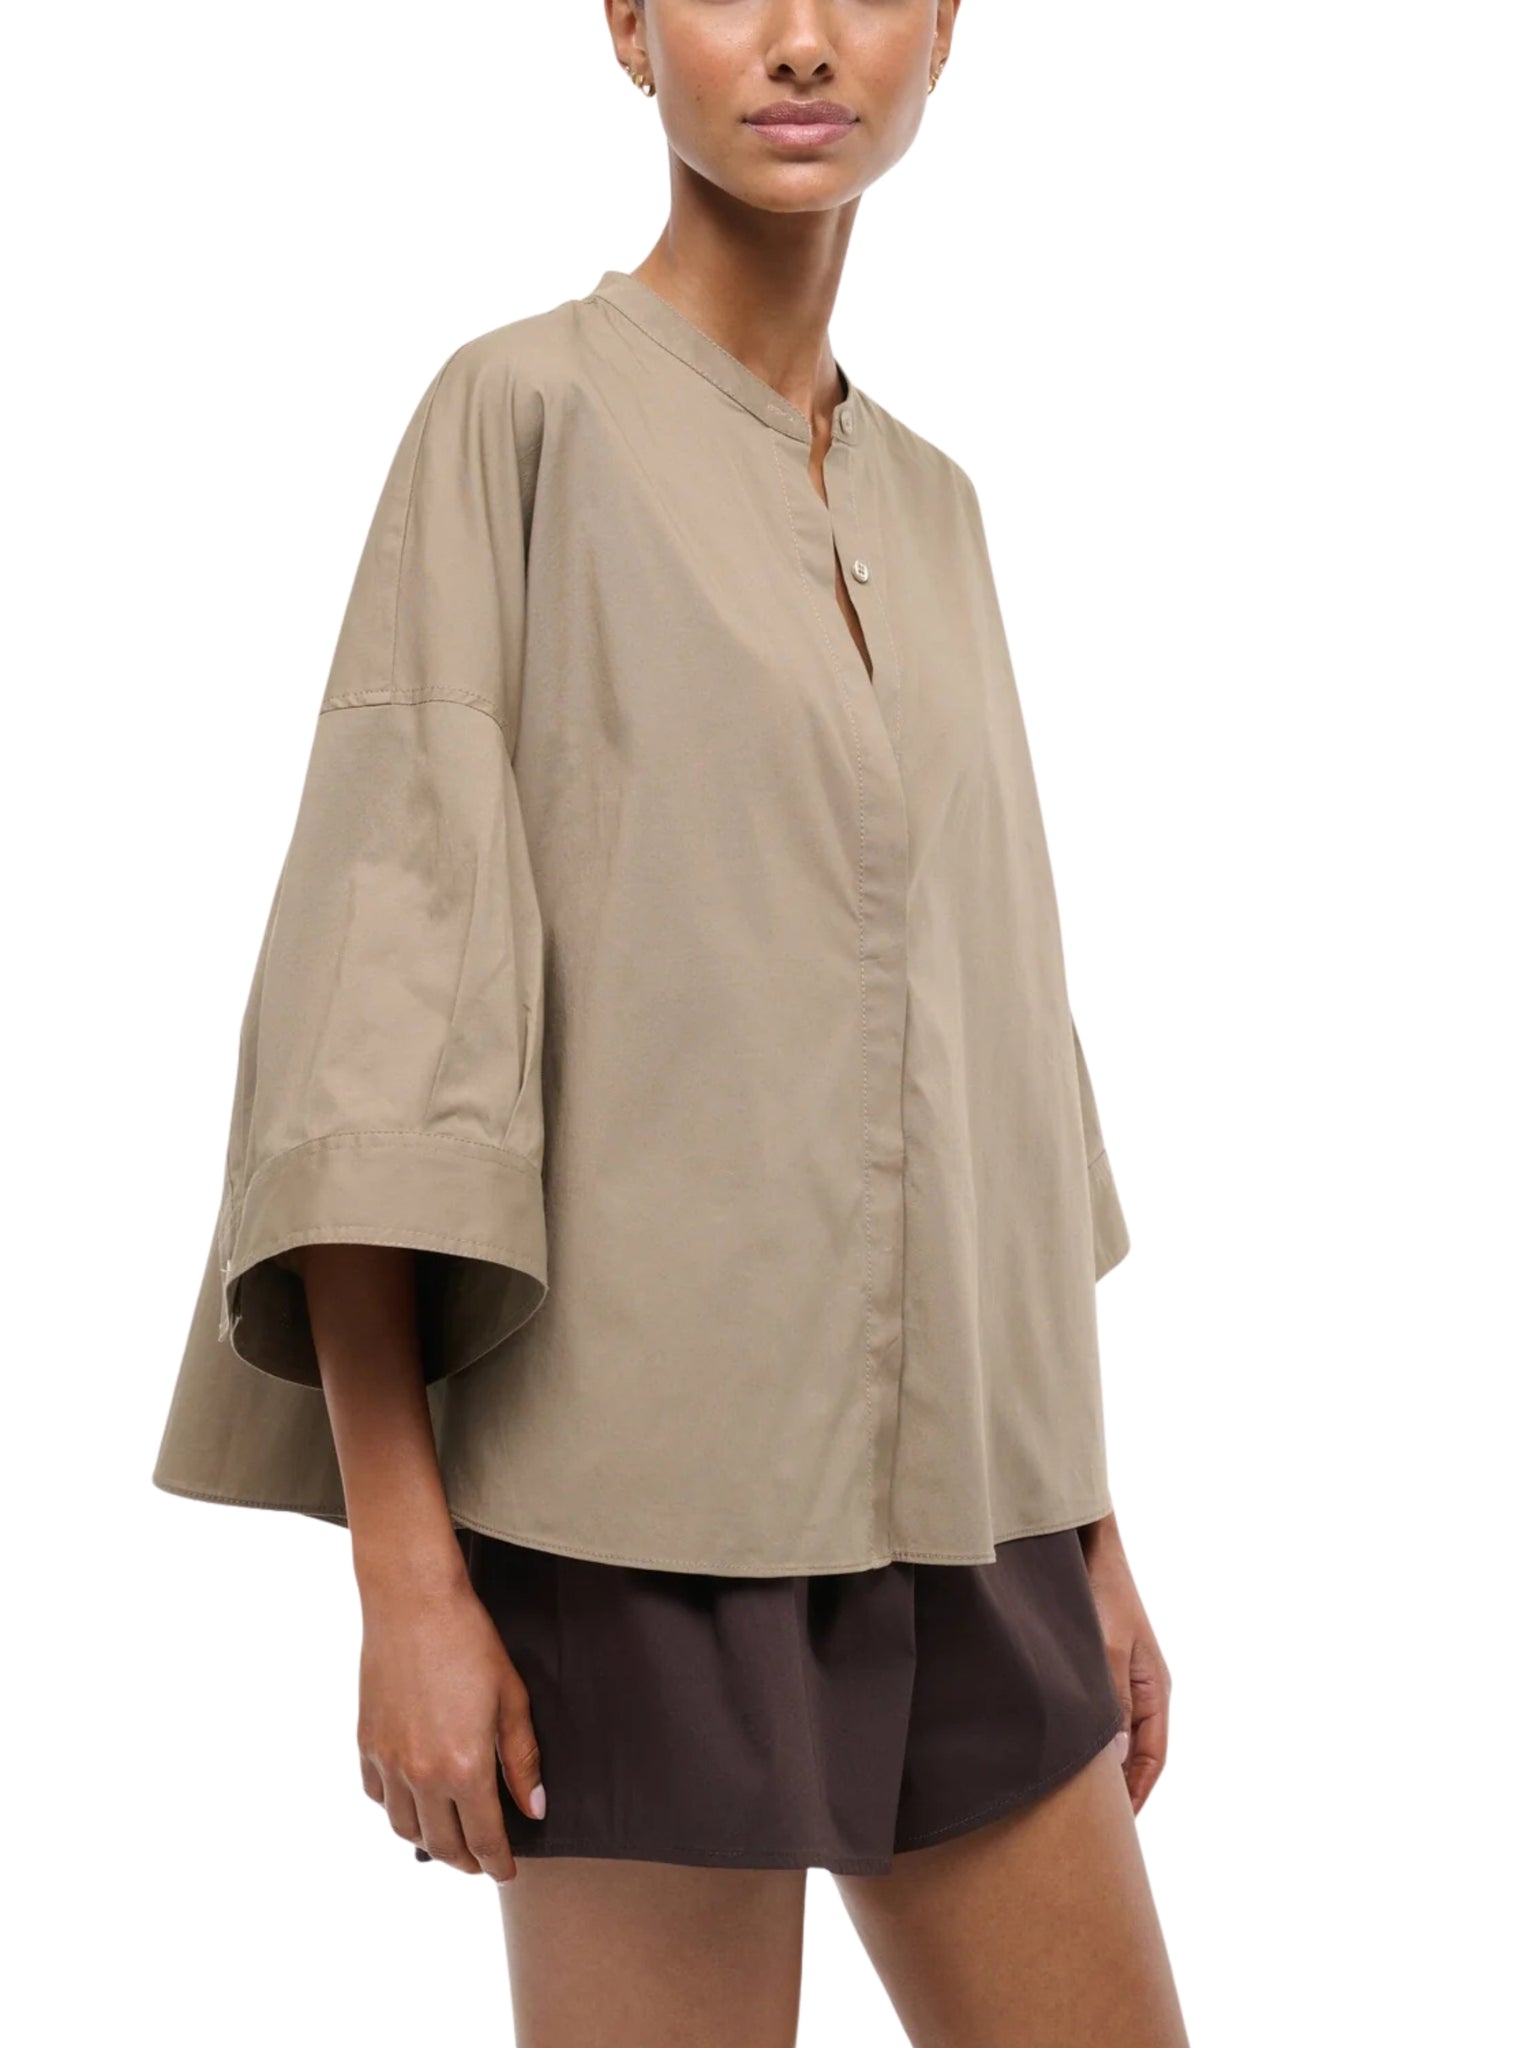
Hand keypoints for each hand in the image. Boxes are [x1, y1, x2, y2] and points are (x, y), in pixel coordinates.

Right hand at [356, 1560, 545, 1878]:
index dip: (498, 1862)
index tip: (507, 1872)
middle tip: (480, 1862)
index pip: (484, 1838)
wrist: (413, 1603)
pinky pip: (378, 1795)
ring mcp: (388, 1761)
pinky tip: (412, 1802)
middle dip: (466, 1860)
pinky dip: (396, 1809)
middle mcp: (421, 1775)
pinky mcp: (365, 1743)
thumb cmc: (470, 1643)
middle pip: (443, 1843)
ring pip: (405, 1827)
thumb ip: (522, 1760)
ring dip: (429, 1841)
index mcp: (464, 1768)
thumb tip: (533, 1808)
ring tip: (448, 1840)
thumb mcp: (511, 1699)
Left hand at [1079, 1514, 1170, 1814]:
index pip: (1155, 1757)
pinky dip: (1086, 1738)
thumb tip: (1117, 1760)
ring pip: (1115, 1735)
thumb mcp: (1106, 1648)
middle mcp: (1142, 1687)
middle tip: (1092, 1825)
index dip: (1139, 1794)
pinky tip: (1060, 1750)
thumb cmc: (1100, 1591)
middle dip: (1120, 1788)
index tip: (1118, 1831)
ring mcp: (1121, 1676)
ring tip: (1072, 1800)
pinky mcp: (1098, 1665)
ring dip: (1100, 1764)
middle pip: (1138, 1752)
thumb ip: (1111, 1703)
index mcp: (1155, 1688)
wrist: (1086, 1543)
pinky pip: (1098, 1714)